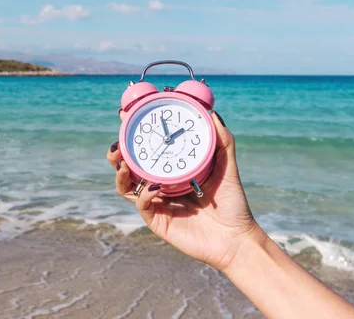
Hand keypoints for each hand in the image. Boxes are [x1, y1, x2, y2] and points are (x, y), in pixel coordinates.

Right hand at [107, 111, 257, 271]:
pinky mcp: (157, 221)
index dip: (132, 136)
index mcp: (171, 171)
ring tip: (124, 163)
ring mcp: (156, 203)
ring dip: (121, 174)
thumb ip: (222, 141)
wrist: (236, 238)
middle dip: (117, 154)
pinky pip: (142, 204)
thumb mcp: (227, 167)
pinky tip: (154, 186)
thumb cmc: (232, 203)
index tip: (125, 117)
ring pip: (126, 187)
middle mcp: (159, 185)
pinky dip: (145, 193)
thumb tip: (213, 114)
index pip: (145, 151)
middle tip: (118, 144)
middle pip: (127, 167)